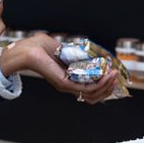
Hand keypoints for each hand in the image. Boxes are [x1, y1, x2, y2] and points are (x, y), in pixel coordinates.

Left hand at [0, 33, 116, 104]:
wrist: (27, 49)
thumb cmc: (40, 47)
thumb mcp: (63, 50)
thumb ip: (76, 53)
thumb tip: (90, 51)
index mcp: (69, 78)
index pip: (90, 89)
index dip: (103, 84)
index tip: (113, 74)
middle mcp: (69, 85)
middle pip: (94, 95)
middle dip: (108, 87)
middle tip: (116, 76)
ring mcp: (67, 86)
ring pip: (93, 94)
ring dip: (107, 85)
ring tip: (114, 75)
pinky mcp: (65, 84)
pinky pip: (87, 88)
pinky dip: (99, 83)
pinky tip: (106, 75)